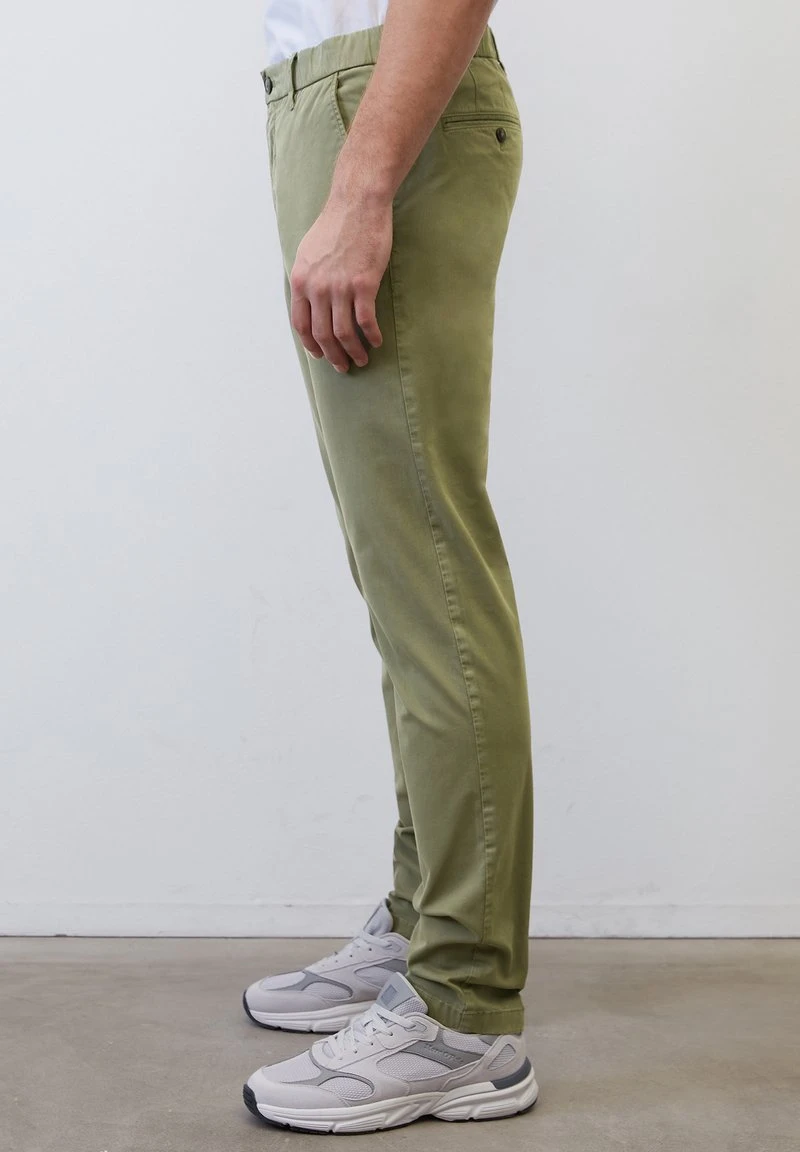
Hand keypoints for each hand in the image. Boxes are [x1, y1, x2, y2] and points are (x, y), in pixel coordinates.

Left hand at [289, 190, 391, 372]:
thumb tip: (309, 300)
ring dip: (353, 351)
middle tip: (343, 366)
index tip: (320, 354)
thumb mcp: (308, 252)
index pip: (301, 324)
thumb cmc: (336, 225)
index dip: (311, 345)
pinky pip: (365, 321)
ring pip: (344, 333)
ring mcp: (340, 287)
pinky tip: (377, 341)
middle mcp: (318, 288)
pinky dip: (371, 336)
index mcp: (302, 281)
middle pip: (323, 335)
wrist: (357, 204)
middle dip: (333, 356)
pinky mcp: (364, 285)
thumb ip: (307, 278)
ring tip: (362, 359)